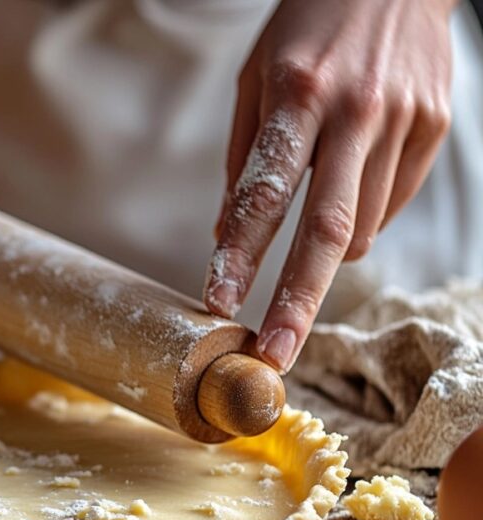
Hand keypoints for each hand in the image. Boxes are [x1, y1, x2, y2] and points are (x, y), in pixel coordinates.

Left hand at [205, 0, 455, 371]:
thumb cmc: (309, 29)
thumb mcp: (256, 80)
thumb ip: (244, 160)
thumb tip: (224, 237)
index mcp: (298, 95)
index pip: (264, 194)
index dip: (240, 255)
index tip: (217, 302)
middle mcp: (356, 112)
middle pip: (326, 230)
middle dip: (296, 301)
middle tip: (275, 354)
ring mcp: (405, 122)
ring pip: (362, 228)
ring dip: (324, 254)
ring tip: (309, 232)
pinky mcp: (436, 128)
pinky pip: (389, 206)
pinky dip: (360, 218)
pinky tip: (349, 184)